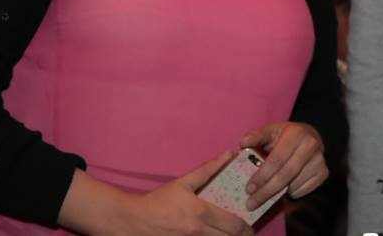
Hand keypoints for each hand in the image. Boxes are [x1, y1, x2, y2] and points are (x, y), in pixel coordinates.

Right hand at [59, 152, 253, 235]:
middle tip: (245, 235)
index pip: (233, 224)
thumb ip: (208, 169)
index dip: (245, 227)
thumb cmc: (158, 200)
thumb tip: (228, 154)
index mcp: (200, 213)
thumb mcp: (183, 182)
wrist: (132, 220)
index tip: (250, 227)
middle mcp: (197, 232)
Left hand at [239, 122, 327, 208]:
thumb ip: (256, 136)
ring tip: (264, 193)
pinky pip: (302, 191)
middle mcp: (311, 146)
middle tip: (251, 203)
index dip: (262, 176)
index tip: (249, 189)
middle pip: (286, 176)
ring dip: (277, 193)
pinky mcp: (323, 173)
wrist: (310, 136)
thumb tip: (243, 143)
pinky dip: (289, 193)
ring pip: (293, 185)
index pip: (277, 160)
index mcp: (296, 134)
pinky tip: (283, 186)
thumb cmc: (285, 136)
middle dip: (266, 191)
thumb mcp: (271, 131)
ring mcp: (319, 161)